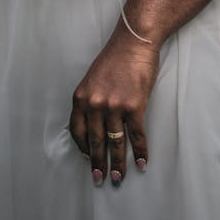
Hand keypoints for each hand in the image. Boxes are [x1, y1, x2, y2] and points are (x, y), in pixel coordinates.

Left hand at [69, 23, 158, 185]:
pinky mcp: (134, 106)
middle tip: (100, 179)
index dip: (83, 149)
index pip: (77, 131)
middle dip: (98, 163)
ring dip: (117, 163)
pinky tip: (142, 161)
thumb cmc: (116, 57)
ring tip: (118, 177)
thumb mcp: (93, 78)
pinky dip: (140, 151)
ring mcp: (114, 106)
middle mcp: (95, 104)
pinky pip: (136, 135)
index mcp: (81, 97)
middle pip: (95, 141)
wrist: (135, 40)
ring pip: (115, 142)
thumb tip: (95, 124)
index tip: (88, 160)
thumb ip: (91, 100)